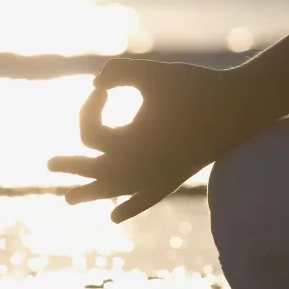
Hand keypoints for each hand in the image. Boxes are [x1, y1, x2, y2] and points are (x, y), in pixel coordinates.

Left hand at [48, 59, 258, 222]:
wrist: (238, 106)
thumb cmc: (195, 87)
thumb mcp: (153, 73)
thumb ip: (119, 72)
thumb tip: (97, 82)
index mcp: (129, 144)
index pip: (90, 134)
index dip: (90, 106)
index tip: (103, 87)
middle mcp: (138, 167)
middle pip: (94, 172)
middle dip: (71, 165)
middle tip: (49, 165)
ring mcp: (157, 177)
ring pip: (116, 190)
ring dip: (92, 192)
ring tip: (69, 200)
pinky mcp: (175, 178)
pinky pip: (146, 198)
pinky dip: (130, 206)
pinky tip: (116, 216)